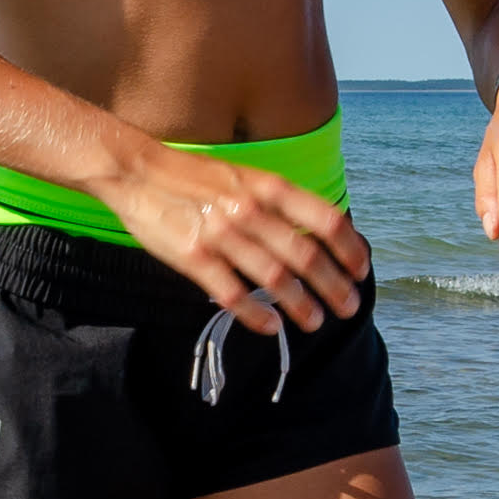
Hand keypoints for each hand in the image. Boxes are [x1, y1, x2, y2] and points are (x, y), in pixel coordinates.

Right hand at [98, 149, 373, 334]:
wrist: (137, 171)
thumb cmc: (195, 177)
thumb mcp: (245, 177)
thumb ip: (278, 203)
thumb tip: (315, 236)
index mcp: (268, 187)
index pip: (325, 220)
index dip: (350, 249)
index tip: (361, 271)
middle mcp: (251, 210)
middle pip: (306, 257)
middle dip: (334, 287)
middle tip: (348, 308)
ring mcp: (223, 235)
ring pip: (275, 280)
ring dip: (302, 306)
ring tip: (316, 322)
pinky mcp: (195, 258)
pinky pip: (234, 295)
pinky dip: (257, 316)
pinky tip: (272, 327)